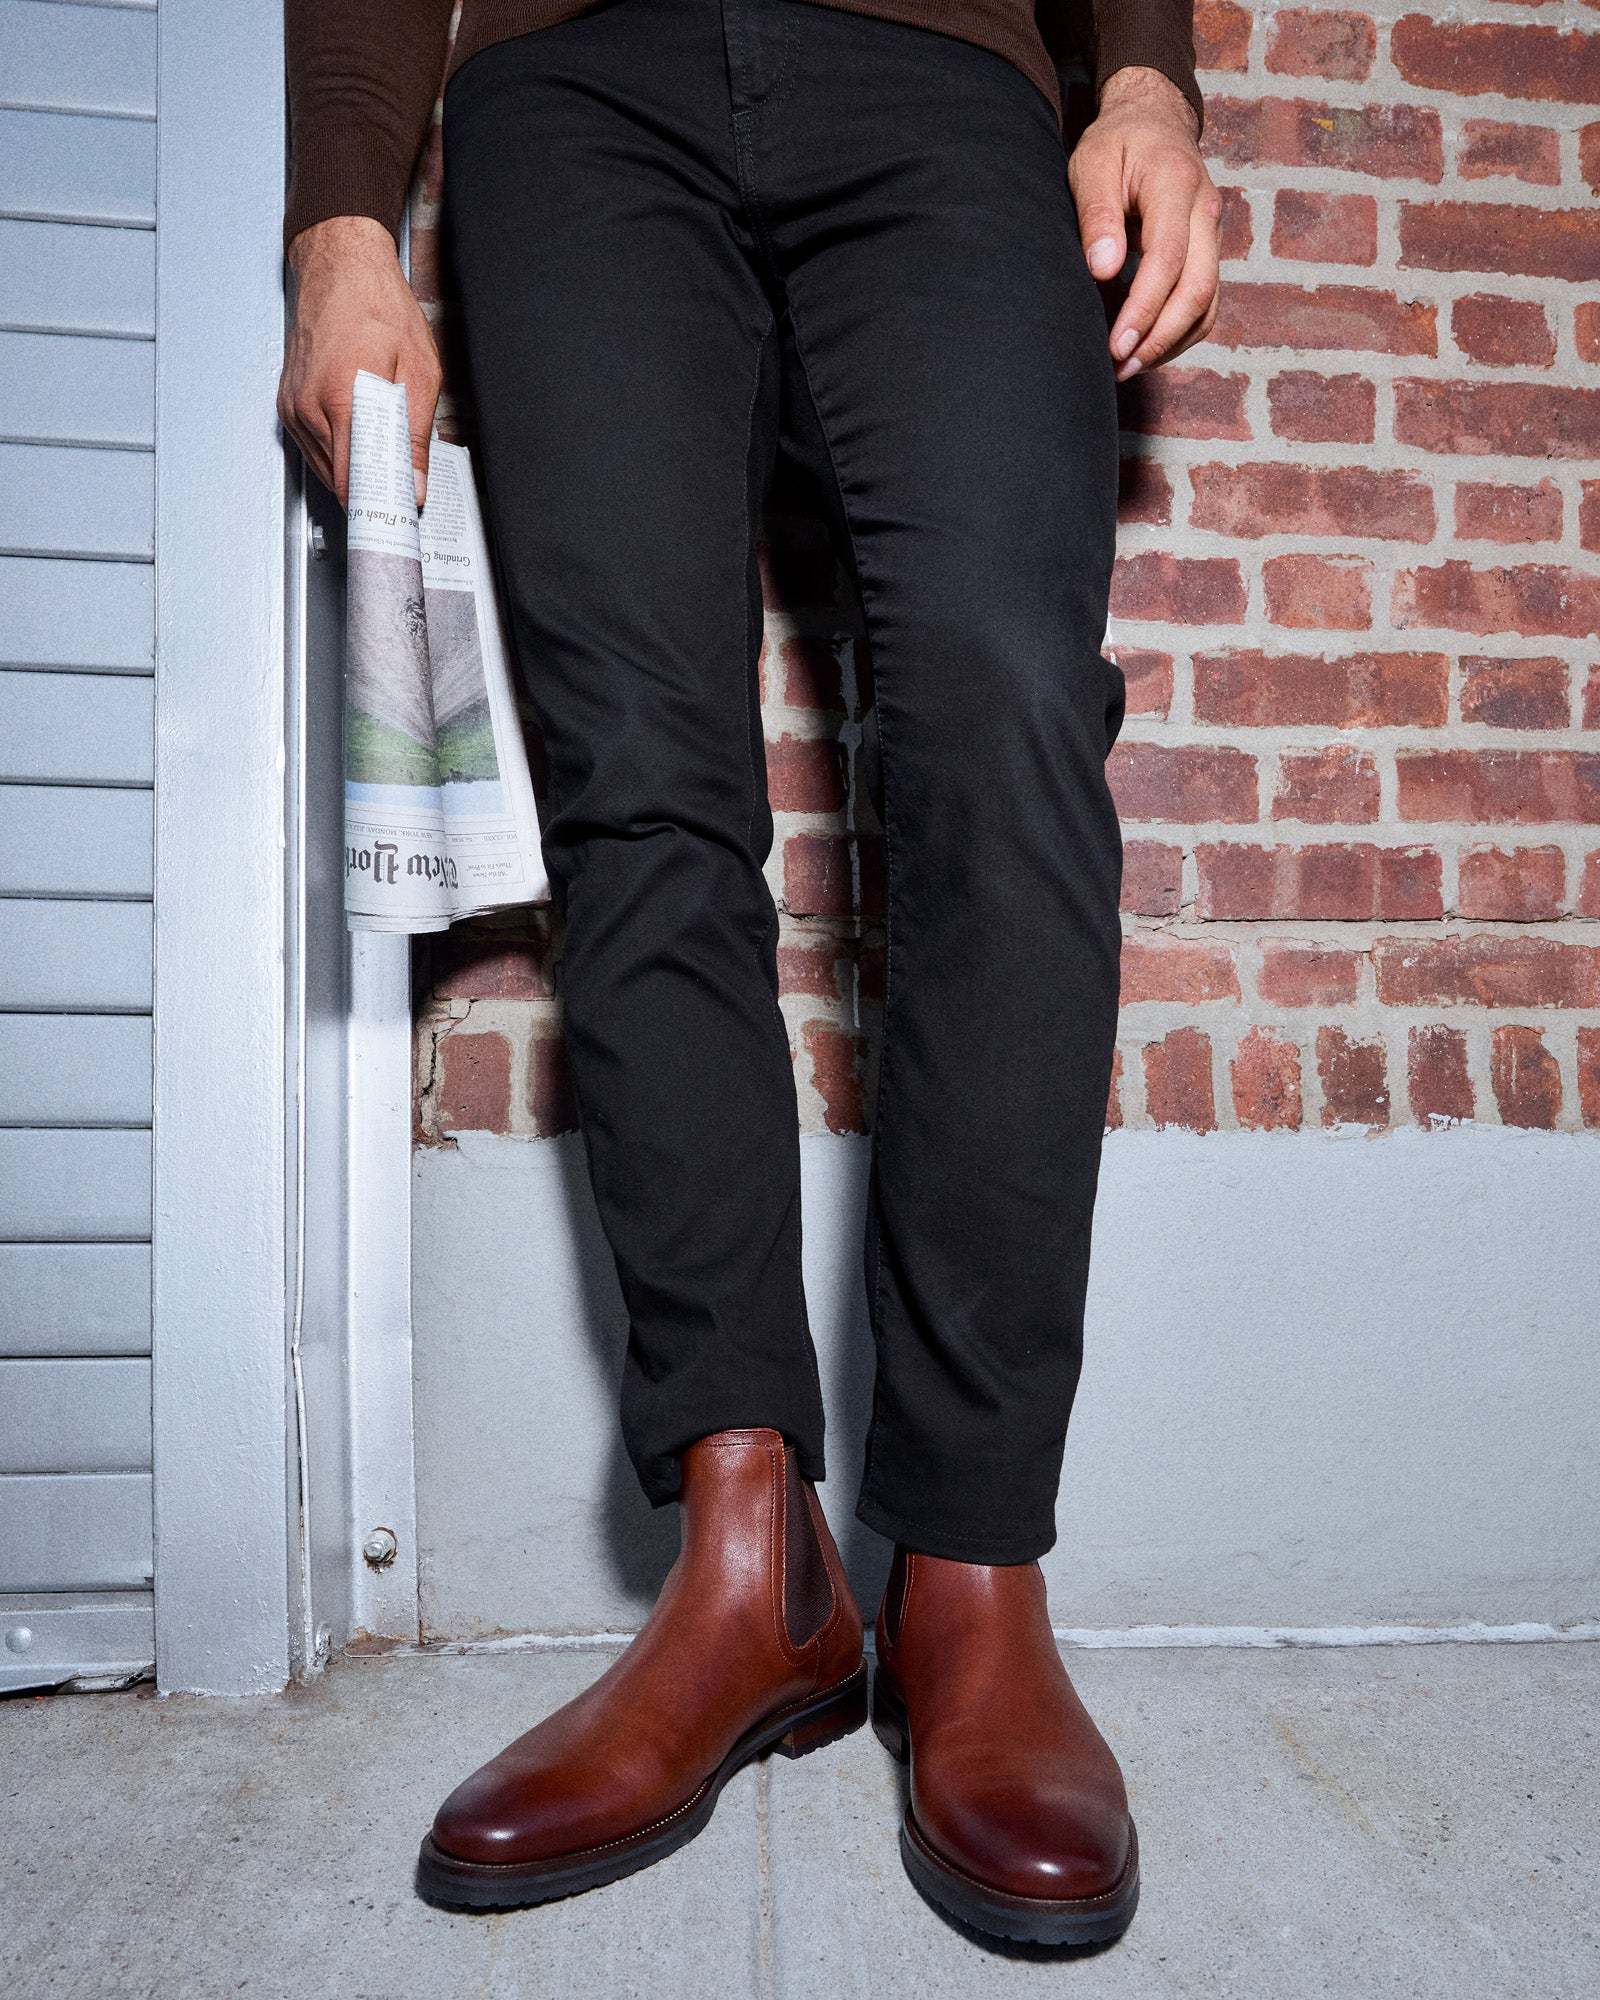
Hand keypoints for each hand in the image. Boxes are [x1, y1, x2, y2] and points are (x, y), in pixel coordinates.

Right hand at [278, 215, 441, 506]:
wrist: (340, 269)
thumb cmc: (377, 306)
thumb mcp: (418, 372)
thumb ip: (415, 436)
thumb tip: (414, 484)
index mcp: (343, 397)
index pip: (355, 483)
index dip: (379, 511)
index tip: (397, 524)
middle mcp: (309, 406)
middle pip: (340, 482)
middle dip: (374, 494)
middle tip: (404, 497)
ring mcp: (294, 407)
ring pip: (327, 470)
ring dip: (357, 475)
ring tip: (387, 463)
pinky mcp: (288, 406)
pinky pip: (316, 450)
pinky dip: (341, 455)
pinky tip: (361, 441)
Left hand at [1068, 66, 1221, 381]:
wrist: (1154, 122)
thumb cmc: (1117, 143)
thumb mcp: (1093, 165)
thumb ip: (1098, 215)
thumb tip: (1103, 268)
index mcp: (1177, 185)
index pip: (1169, 259)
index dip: (1144, 308)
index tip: (1116, 344)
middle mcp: (1206, 212)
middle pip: (1198, 289)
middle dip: (1160, 337)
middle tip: (1120, 367)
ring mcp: (1213, 234)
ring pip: (1208, 303)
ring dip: (1171, 343)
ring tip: (1128, 367)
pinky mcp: (1209, 252)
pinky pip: (1205, 303)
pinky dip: (1180, 333)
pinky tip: (1146, 348)